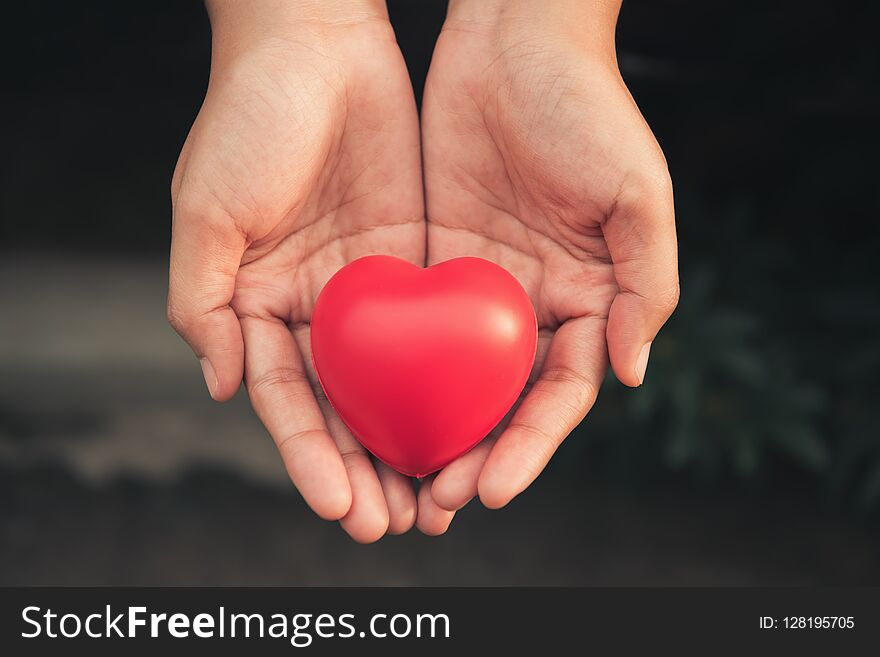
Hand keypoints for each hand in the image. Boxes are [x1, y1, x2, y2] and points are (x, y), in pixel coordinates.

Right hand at [168, 0, 440, 540]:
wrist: (317, 43)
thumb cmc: (249, 119)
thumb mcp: (207, 209)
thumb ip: (203, 301)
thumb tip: (225, 386)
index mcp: (259, 305)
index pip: (289, 401)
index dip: (311, 457)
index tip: (337, 506)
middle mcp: (315, 307)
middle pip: (346, 407)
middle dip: (368, 468)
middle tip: (398, 523)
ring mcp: (368, 289)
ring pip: (395, 382)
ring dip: (415, 441)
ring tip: (440, 499)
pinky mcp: (415, 260)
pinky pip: (435, 330)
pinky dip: (450, 381)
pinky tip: (474, 424)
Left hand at [422, 0, 678, 510]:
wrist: (513, 36)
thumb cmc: (586, 106)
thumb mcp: (636, 192)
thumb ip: (645, 285)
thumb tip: (633, 373)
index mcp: (588, 299)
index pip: (559, 394)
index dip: (529, 447)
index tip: (492, 489)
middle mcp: (531, 303)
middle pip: (500, 400)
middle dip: (471, 456)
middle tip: (433, 505)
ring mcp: (477, 286)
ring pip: (450, 378)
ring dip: (425, 431)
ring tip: (392, 485)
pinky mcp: (428, 259)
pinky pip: (409, 327)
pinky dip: (391, 374)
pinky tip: (363, 413)